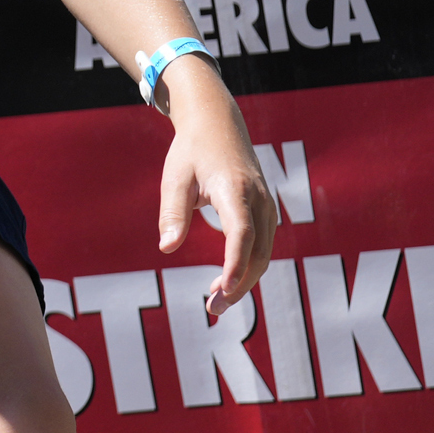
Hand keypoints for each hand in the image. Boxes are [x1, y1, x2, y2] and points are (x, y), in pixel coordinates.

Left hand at [157, 56, 274, 311]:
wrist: (218, 124)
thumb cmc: (191, 151)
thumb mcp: (174, 178)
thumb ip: (173, 213)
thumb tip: (167, 247)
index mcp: (235, 189)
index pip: (241, 233)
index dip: (235, 264)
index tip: (222, 289)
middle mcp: (258, 199)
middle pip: (257, 251)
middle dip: (238, 284)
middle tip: (212, 308)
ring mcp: (266, 206)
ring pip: (264, 253)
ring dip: (244, 280)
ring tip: (215, 301)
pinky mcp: (265, 211)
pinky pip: (262, 246)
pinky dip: (248, 267)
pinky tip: (227, 282)